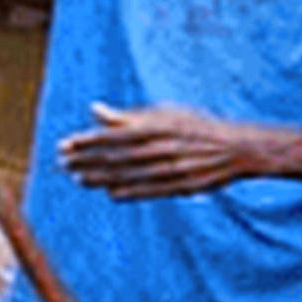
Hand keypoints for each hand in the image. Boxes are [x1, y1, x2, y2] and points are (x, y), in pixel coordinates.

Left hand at [58, 103, 253, 200]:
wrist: (238, 148)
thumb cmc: (195, 127)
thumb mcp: (165, 114)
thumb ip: (127, 116)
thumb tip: (94, 109)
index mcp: (158, 127)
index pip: (113, 135)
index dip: (86, 141)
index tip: (64, 145)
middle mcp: (163, 148)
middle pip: (117, 156)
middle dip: (87, 160)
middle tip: (62, 163)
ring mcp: (174, 169)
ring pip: (130, 175)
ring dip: (101, 178)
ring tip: (78, 178)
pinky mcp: (183, 186)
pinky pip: (151, 190)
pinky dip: (129, 191)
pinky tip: (109, 192)